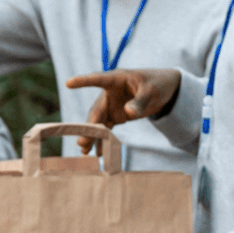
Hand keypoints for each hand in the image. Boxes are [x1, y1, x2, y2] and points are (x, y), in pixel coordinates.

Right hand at [65, 68, 180, 154]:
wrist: (165, 90)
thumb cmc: (157, 83)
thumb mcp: (152, 90)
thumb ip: (140, 101)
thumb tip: (127, 113)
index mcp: (116, 79)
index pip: (98, 79)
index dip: (83, 81)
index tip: (68, 83)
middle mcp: (110, 93)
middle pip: (96, 110)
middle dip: (89, 127)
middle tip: (82, 142)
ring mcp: (112, 105)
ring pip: (98, 122)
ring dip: (92, 137)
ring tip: (85, 152)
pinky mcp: (116, 115)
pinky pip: (107, 129)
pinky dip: (103, 140)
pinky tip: (99, 153)